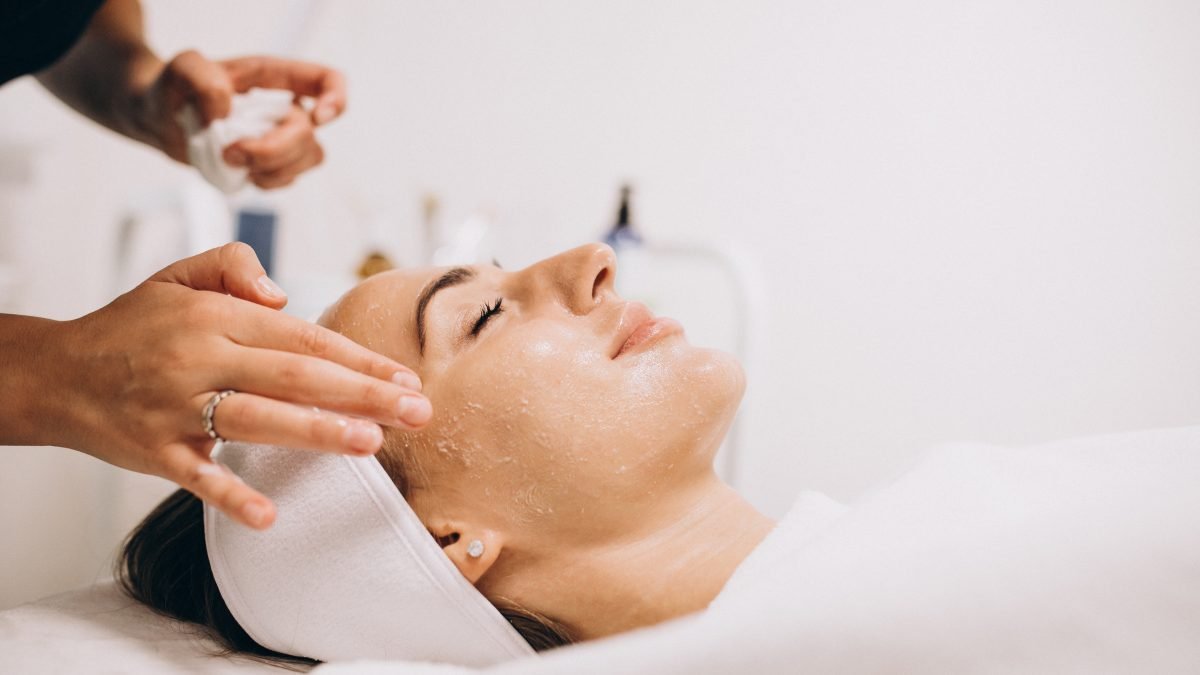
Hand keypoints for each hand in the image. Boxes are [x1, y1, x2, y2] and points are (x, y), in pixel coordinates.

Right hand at [47, 243, 424, 528]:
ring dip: (317, 431)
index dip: (358, 358)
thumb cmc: (131, 326)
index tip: (404, 379)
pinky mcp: (154, 451)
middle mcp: (201, 358)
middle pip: (296, 375)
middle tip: (417, 413)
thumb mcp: (178, 275)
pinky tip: (270, 515)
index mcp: (216, 317)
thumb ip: (234, 265)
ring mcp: (177, 407)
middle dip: (363, 394)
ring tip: (371, 443)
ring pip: (258, 418)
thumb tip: (284, 293)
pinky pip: (197, 476)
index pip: (303, 337)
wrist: (54, 372)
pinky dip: (231, 495)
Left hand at [137, 50, 345, 188]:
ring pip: (308, 159)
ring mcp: (282, 137)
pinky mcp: (273, 164)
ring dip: (271, 169)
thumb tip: (228, 114)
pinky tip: (240, 172)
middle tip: (231, 152)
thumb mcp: (180, 69)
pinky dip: (265, 181)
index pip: (326, 81)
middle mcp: (285, 107)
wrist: (159, 120)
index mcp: (275, 77)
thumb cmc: (175, 88)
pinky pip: (288, 179)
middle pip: (310, 133)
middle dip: (273, 150)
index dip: (335, 100)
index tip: (316, 118)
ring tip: (232, 160)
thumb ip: (202, 81)